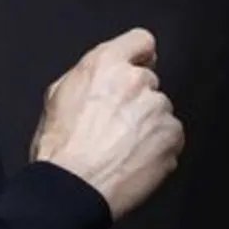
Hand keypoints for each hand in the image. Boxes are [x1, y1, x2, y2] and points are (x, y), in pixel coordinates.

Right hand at [30, 27, 183, 219]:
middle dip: (136, 98)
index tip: (136, 67)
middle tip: (114, 123)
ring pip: (160, 111)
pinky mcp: (172, 136)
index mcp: (104, 64)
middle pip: (148, 81)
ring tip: (121, 147)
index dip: (137, 56)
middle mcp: (135, 81)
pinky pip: (171, 136)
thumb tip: (100, 78)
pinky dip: (158, 147)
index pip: (141, 40)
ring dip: (148, 125)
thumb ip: (86, 78)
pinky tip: (133, 159)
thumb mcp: (56, 97)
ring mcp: (158, 109)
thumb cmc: (59, 148)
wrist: (73, 187)